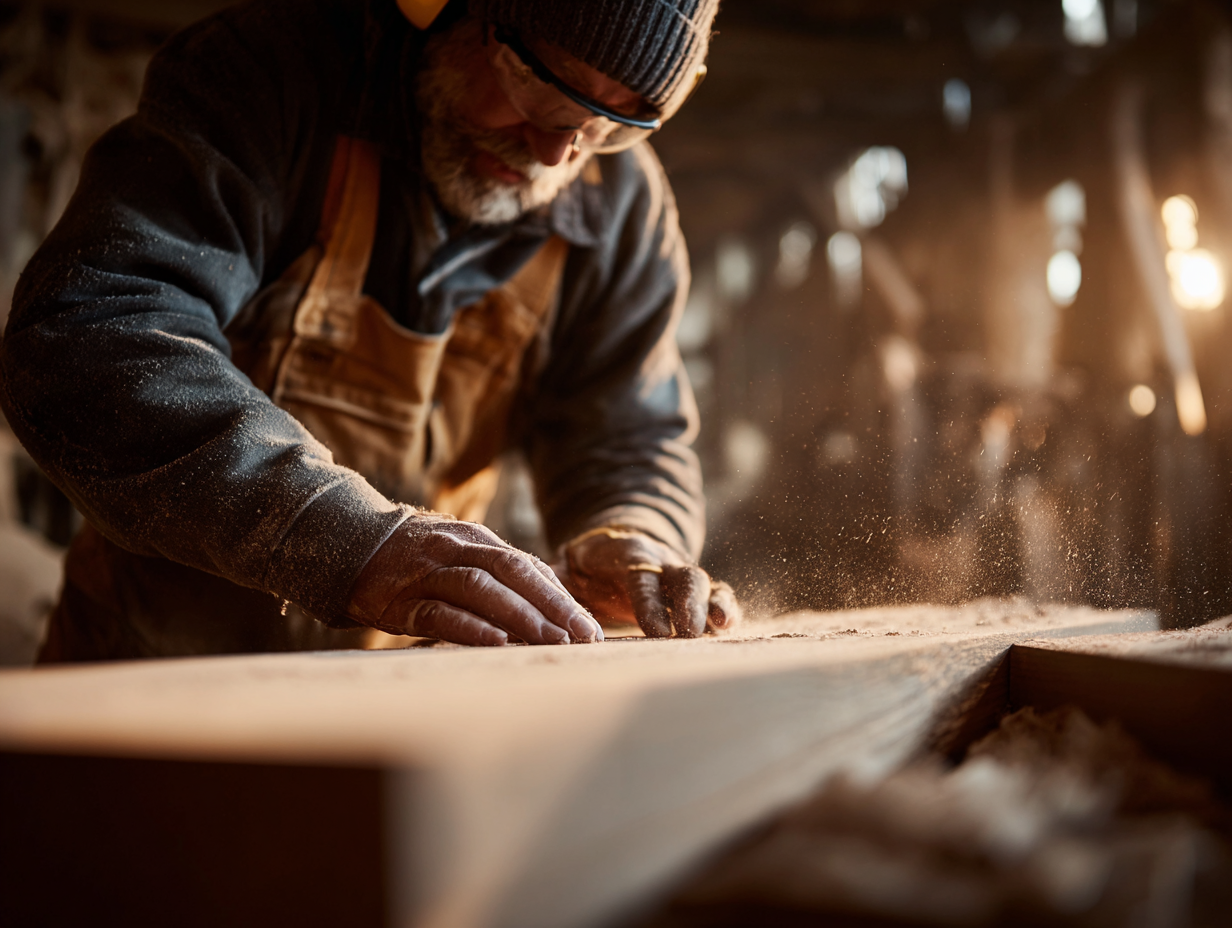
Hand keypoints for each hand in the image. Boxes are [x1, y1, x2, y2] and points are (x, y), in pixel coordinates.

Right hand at [348, 512, 602, 646]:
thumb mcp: (460, 555)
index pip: (527, 566)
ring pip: (480, 588)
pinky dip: (471, 627)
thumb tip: (553, 605)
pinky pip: (440, 612)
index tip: (591, 628)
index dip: (561, 597)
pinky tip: (498, 644)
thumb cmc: (417, 560)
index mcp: (476, 540)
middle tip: (581, 638)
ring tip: (551, 642)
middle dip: (551, 605)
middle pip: (512, 571)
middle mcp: (456, 549)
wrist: (349, 547)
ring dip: (520, 616)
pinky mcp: (402, 601)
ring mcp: (427, 573)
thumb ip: (499, 575)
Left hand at [551, 527, 741, 637]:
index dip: (650, 603)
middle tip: (688, 633)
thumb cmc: (581, 568)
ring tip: (718, 628)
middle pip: (682, 576)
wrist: (611, 548)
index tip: (655, 629)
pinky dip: (725, 608)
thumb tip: (527, 611)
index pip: (642, 578)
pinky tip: (727, 628)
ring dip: (712, 605)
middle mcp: (659, 563)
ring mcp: (678, 576)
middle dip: (688, 604)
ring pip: (703, 584)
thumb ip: (549, 586)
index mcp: (627, 557)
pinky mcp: (693, 593)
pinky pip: (716, 595)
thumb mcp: (561, 570)